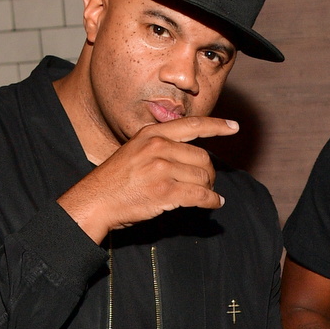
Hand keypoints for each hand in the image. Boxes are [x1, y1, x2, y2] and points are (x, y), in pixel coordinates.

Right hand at [58, 117, 238, 243]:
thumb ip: (161, 146)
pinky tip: (213, 204)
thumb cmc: (117, 180)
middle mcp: (158, 147)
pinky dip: (211, 201)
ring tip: (204, 195)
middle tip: (206, 183)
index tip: (234, 127)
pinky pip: (201, 195)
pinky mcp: (165, 192)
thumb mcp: (135, 150)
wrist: (96, 200)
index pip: (191, 124)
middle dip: (209, 173)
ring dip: (209, 188)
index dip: (216, 126)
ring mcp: (161, 169)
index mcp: (152, 134)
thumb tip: (193, 154)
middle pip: (203, 157)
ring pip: (203, 177)